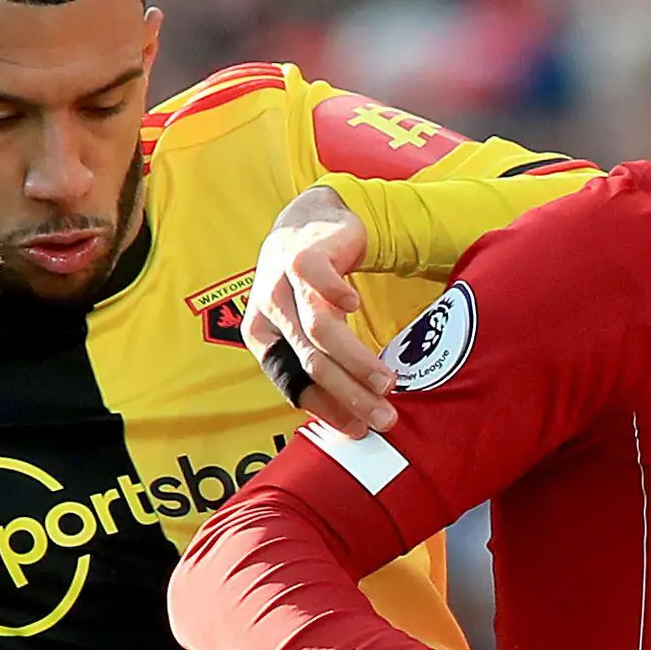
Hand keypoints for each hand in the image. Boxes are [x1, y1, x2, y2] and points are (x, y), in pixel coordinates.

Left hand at [244, 186, 392, 437]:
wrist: (310, 220)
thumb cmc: (309, 284)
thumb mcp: (305, 326)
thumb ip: (321, 365)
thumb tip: (354, 422)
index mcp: (263, 337)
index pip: (293, 383)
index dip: (327, 409)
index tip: (360, 429)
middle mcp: (269, 311)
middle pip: (311, 362)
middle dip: (350, 395)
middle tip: (383, 417)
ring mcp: (284, 281)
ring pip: (321, 330)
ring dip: (356, 360)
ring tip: (388, 381)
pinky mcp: (305, 255)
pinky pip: (319, 280)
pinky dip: (336, 294)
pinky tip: (358, 305)